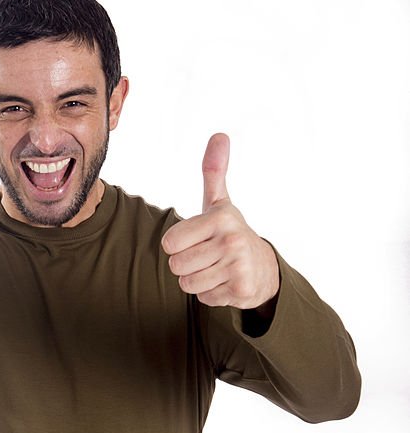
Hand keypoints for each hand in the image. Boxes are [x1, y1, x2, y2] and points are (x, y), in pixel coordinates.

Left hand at [161, 133, 278, 309]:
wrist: (263, 267)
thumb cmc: (229, 232)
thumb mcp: (219, 202)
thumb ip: (213, 171)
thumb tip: (219, 135)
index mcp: (219, 218)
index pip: (169, 243)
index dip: (177, 244)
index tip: (195, 239)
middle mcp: (231, 241)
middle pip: (176, 265)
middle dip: (186, 264)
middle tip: (206, 256)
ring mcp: (238, 266)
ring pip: (188, 284)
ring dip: (197, 281)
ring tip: (215, 268)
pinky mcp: (241, 290)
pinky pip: (204, 298)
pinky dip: (211, 294)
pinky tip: (225, 282)